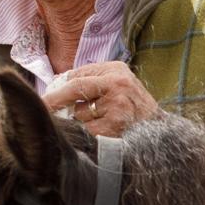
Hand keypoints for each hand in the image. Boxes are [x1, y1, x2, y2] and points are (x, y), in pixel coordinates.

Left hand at [42, 62, 159, 136]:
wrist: (162, 133)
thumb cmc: (136, 111)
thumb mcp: (120, 86)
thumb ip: (94, 82)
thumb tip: (58, 86)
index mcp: (116, 70)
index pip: (79, 75)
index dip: (59, 87)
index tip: (44, 97)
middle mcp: (117, 83)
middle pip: (75, 89)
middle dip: (55, 100)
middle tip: (42, 107)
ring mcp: (117, 104)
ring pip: (81, 112)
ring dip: (83, 121)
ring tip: (103, 124)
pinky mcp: (116, 124)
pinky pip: (88, 129)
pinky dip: (89, 134)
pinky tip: (103, 134)